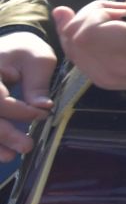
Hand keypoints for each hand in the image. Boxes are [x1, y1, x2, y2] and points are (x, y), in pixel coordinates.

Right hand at [0, 29, 56, 160]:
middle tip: (26, 146)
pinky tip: (2, 153)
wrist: (11, 46)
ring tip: (10, 156)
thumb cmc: (25, 52)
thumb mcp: (37, 60)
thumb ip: (37, 83)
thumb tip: (43, 107)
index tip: (42, 115)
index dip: (20, 112)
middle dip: (4, 134)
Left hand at [52, 0, 125, 93]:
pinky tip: (105, 34)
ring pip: (73, 50)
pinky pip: (81, 59)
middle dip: (87, 17)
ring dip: (86, 30)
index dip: (94, 11)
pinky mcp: (110, 83)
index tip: (121, 6)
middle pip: (73, 39)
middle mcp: (118, 69)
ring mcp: (112, 79)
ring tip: (116, 23)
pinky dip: (85, 43)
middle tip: (117, 12)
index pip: (86, 31)